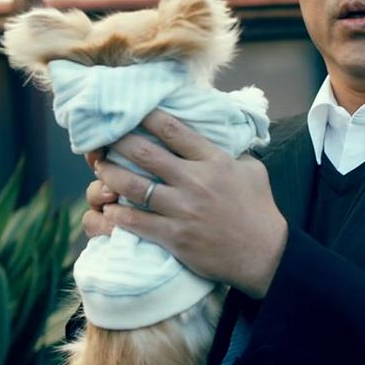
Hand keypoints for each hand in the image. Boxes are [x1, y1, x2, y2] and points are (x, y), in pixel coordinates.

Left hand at [81, 110, 287, 299]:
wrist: (264, 254)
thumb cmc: (259, 210)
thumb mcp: (252, 170)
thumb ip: (231, 152)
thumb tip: (217, 137)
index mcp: (214, 161)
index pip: (174, 130)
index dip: (147, 116)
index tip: (130, 110)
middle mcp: (195, 181)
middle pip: (145, 153)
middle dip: (118, 141)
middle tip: (102, 137)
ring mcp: (183, 210)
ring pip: (133, 186)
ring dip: (111, 174)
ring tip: (100, 168)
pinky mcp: (175, 237)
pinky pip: (136, 222)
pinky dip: (118, 212)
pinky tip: (109, 207)